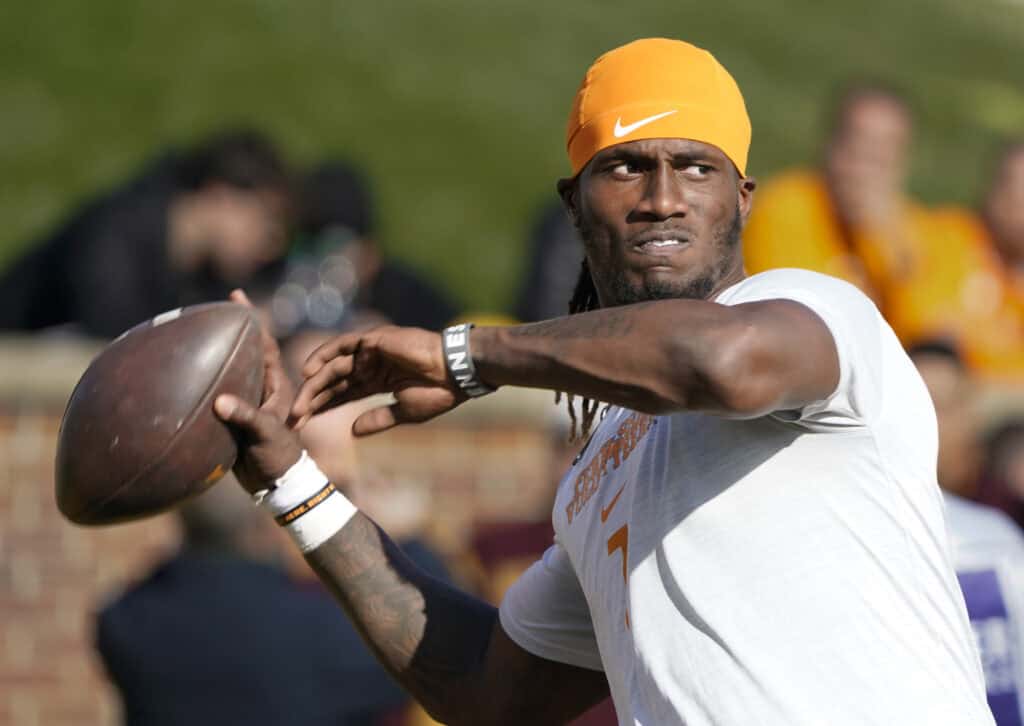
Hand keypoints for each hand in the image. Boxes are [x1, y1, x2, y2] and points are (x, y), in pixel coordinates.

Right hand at [213, 290, 301, 492]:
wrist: (276, 484)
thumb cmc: (278, 457)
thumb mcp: (264, 434)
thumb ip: (245, 417)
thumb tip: (220, 401)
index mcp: (276, 385)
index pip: (264, 343)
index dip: (251, 319)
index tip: (237, 296)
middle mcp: (263, 388)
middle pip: (246, 350)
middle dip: (232, 329)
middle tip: (211, 306)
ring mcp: (248, 401)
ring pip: (231, 368)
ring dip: (216, 351)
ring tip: (194, 332)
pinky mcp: (235, 416)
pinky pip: (219, 389)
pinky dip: (205, 377)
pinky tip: (186, 372)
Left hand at [291, 325, 464, 435]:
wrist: (455, 372)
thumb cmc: (438, 393)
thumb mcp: (403, 412)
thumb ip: (377, 419)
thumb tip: (351, 432)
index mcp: (379, 382)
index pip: (342, 395)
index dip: (323, 409)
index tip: (303, 425)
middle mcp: (371, 365)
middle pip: (333, 383)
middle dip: (312, 400)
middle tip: (293, 419)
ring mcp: (371, 352)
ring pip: (333, 367)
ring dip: (314, 385)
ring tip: (298, 404)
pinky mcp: (373, 340)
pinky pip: (341, 346)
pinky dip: (324, 356)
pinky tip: (309, 372)